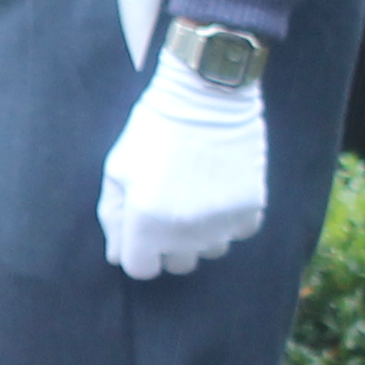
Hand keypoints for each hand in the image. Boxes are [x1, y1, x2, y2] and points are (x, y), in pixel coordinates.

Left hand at [99, 49, 267, 279]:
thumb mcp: (118, 168)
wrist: (207, 95)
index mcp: (147, 223)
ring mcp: (222, 222)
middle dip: (168, 244)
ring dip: (200, 234)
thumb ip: (113, 216)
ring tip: (195, 195)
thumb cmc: (153, 129)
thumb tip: (117, 256)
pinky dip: (228, 219)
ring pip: (210, 251)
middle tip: (168, 207)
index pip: (141, 269)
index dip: (138, 251)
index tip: (141, 229)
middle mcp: (186, 232)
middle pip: (177, 265)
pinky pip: (237, 232)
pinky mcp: (251, 208)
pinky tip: (219, 188)